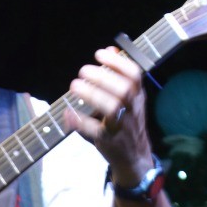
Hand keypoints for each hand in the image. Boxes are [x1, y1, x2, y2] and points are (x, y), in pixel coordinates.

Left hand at [68, 42, 158, 186]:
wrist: (135, 157)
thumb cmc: (127, 122)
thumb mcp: (129, 98)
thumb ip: (119, 74)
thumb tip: (110, 49)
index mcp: (138, 97)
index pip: (134, 75)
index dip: (118, 62)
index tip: (99, 54)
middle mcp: (133, 110)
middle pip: (124, 89)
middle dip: (102, 77)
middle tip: (82, 71)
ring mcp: (123, 126)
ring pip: (113, 108)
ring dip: (93, 95)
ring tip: (74, 86)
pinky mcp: (110, 141)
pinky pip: (97, 131)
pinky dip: (82, 122)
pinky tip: (69, 113)